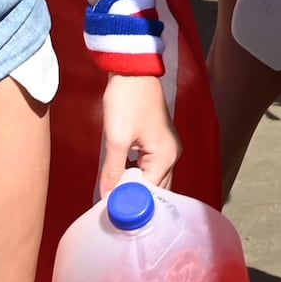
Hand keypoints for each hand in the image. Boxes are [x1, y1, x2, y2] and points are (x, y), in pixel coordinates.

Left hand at [96, 69, 180, 199]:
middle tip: (114, 207)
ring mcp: (168, 147)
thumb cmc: (127, 101)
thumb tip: (108, 197)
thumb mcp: (116, 138)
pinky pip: (150, 166)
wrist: (132, 71)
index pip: (151, 192)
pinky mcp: (159, 141)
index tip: (113, 211)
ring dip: (136, 186)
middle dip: (137, 198)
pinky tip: (122, 177)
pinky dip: (138, 174)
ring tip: (116, 196)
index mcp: (166, 157)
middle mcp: (173, 155)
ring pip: (153, 178)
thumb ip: (113, 171)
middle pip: (156, 187)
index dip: (132, 202)